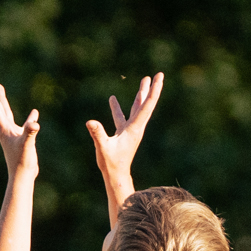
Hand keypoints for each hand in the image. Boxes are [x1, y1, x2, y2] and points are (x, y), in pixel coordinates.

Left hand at [0, 74, 39, 178]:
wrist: (22, 177)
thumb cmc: (22, 163)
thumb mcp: (27, 146)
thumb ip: (30, 134)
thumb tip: (35, 124)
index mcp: (3, 127)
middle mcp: (5, 128)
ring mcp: (12, 133)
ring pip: (5, 111)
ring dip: (2, 98)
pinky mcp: (20, 138)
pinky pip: (23, 124)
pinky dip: (29, 118)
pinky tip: (35, 113)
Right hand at [85, 72, 163, 197]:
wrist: (116, 175)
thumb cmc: (111, 163)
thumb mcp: (103, 148)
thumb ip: (98, 134)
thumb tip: (90, 122)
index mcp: (135, 128)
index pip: (147, 106)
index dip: (153, 91)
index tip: (159, 77)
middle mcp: (135, 127)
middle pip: (146, 104)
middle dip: (151, 89)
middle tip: (158, 75)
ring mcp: (129, 130)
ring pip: (136, 108)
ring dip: (140, 94)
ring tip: (145, 80)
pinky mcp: (122, 133)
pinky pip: (122, 117)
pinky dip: (118, 108)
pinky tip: (112, 99)